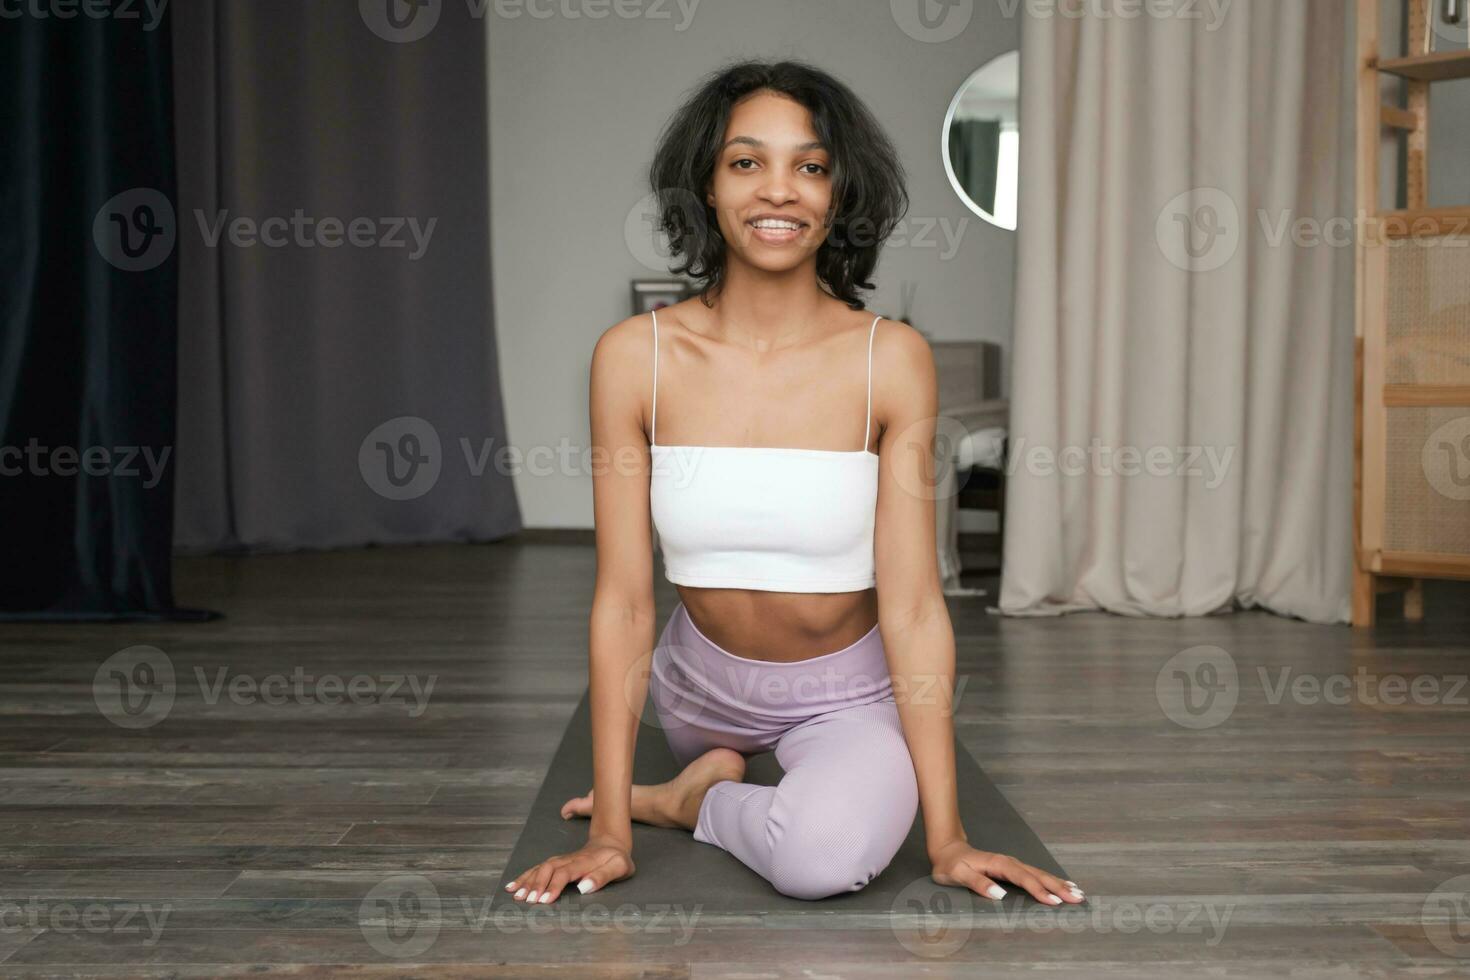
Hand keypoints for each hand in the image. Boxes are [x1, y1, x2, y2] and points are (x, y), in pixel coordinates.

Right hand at [502, 836, 634, 903]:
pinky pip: (539, 867)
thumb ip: (603, 876)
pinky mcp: (557, 863)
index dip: (554, 886)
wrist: (611, 843)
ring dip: (528, 881)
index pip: (565, 873)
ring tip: (515, 895)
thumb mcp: (619, 867)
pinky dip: (525, 876)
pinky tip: (513, 885)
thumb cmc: (616, 860)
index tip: (544, 900)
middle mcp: (570, 859)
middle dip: (536, 884)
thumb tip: (583, 887)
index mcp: (585, 862)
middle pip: (549, 869)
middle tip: (526, 900)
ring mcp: (562, 860)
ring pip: (541, 868)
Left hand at [929, 840, 1084, 905]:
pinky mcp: (1012, 868)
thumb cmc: (951, 864)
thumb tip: (1000, 894)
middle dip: (1058, 887)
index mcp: (998, 864)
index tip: (1054, 901)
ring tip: (1077, 892)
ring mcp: (1012, 864)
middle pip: (1037, 875)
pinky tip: (1061, 885)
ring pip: (1039, 874)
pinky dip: (1050, 880)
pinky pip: (1034, 874)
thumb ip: (978, 883)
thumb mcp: (958, 874)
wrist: (947, 849)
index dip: (1039, 890)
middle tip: (1077, 897)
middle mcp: (1009, 862)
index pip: (1023, 879)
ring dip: (1058, 883)